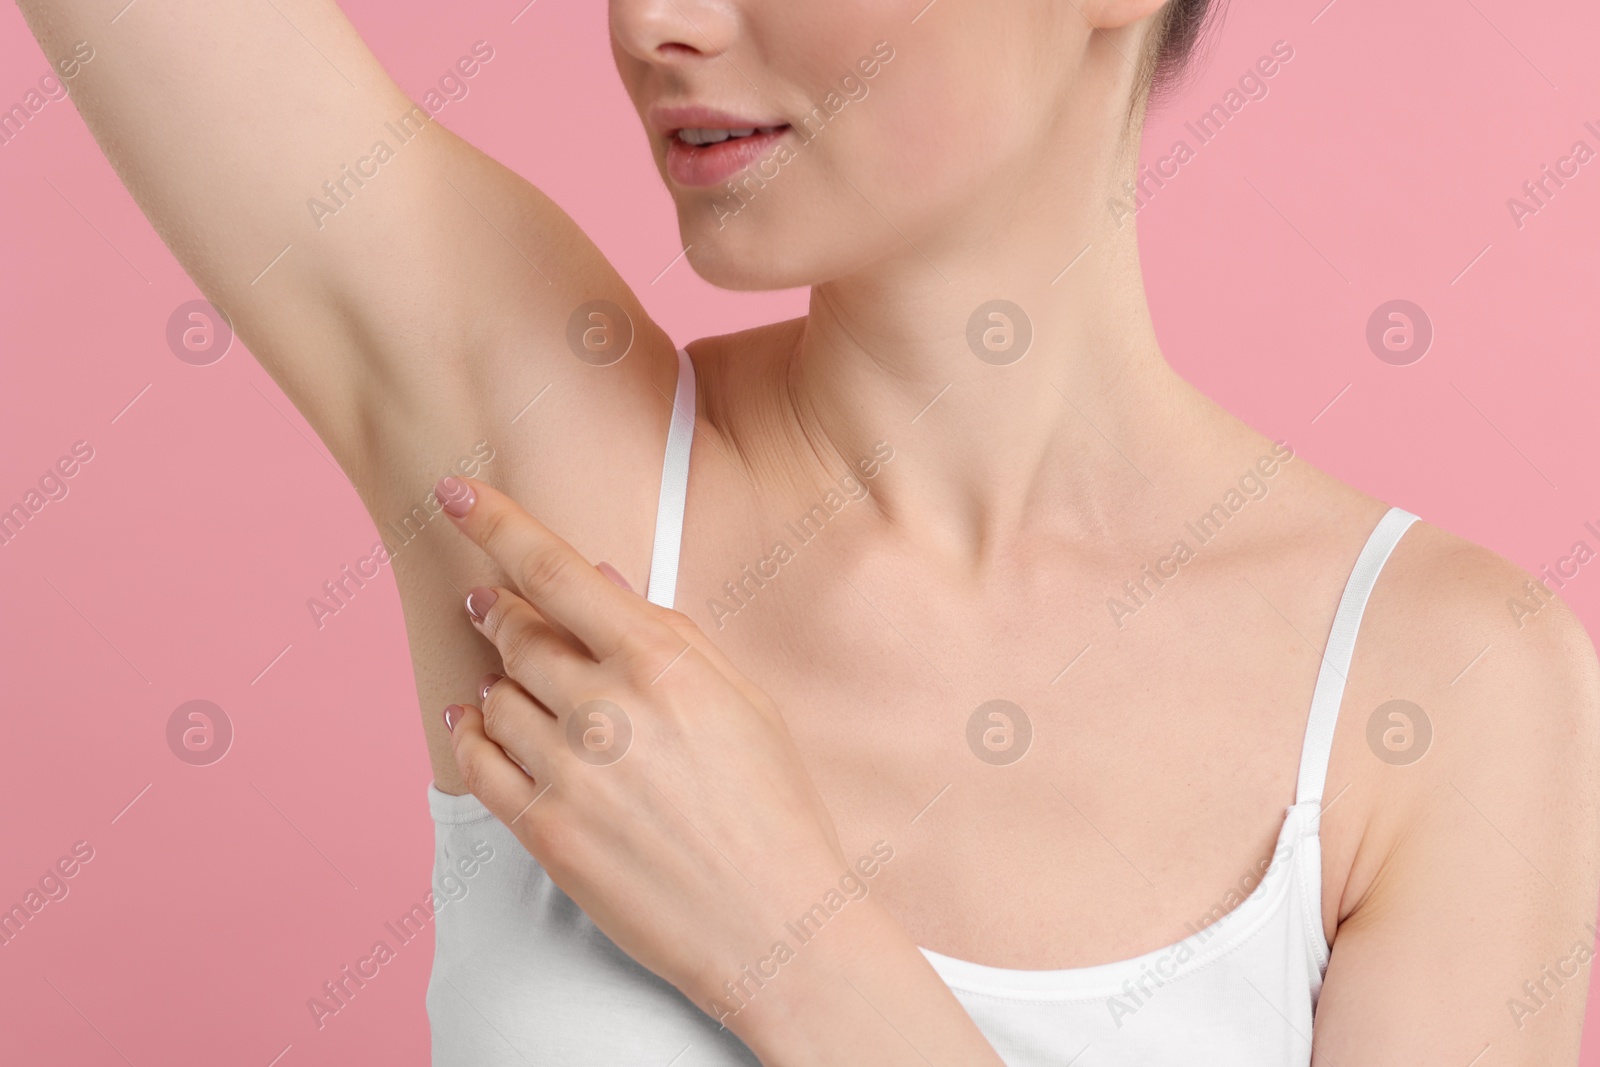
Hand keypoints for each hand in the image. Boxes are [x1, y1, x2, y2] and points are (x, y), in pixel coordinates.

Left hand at [431, 475, 854, 1022]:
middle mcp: (606, 709)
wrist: (772, 924)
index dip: (498, 522)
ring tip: (511, 680)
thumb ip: (669, 632)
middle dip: (498, 609)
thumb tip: (601, 579)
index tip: (456, 490)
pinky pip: (476, 764)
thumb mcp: (742, 699)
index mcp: (661, 662)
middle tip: (490, 603)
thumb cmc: (772, 807)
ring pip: (493, 695)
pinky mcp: (544, 833)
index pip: (556, 570)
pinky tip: (472, 723)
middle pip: (515, 630)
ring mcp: (569, 773)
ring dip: (495, 678)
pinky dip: (467, 734)